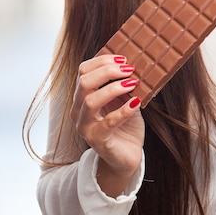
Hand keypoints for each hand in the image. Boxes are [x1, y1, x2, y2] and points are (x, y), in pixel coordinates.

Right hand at [70, 54, 144, 195]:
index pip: (83, 71)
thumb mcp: (123, 99)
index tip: (124, 58)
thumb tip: (132, 63)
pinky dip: (124, 110)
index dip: (102, 61)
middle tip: (129, 68)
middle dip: (108, 71)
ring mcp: (85, 127)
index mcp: (82, 97)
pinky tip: (137, 102)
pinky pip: (109, 122)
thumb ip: (122, 83)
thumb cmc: (124, 125)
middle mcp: (78, 110)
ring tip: (133, 83)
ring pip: (91, 101)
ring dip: (114, 88)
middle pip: (84, 82)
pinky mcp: (98, 140)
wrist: (126, 156)